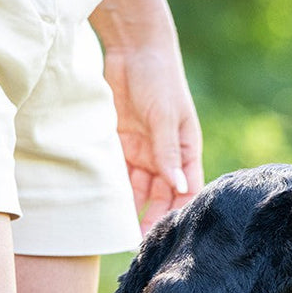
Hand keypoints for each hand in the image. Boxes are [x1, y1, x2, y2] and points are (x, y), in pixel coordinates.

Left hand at [104, 46, 203, 231]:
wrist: (131, 50)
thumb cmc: (159, 78)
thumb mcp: (165, 116)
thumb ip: (168, 152)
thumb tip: (178, 186)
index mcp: (185, 150)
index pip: (185, 189)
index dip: (178, 211)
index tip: (165, 234)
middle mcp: (165, 156)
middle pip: (160, 196)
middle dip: (150, 218)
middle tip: (137, 243)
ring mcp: (142, 152)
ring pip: (137, 191)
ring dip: (130, 209)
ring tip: (119, 231)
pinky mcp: (120, 147)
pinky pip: (118, 175)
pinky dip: (113, 191)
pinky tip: (105, 207)